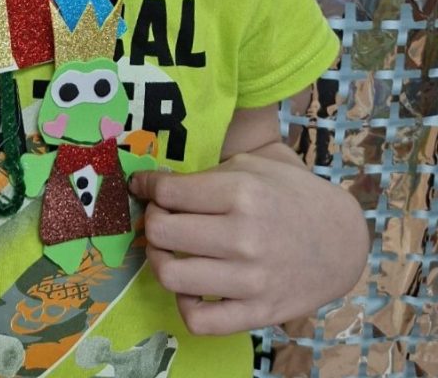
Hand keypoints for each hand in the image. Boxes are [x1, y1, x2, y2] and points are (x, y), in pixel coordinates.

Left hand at [131, 148, 368, 334]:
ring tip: (168, 249)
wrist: (342, 240)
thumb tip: (158, 182)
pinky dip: (184, 303)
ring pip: (170, 275)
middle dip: (151, 220)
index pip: (167, 191)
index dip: (146, 186)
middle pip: (161, 231)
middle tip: (160, 215)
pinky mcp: (258, 313)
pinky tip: (190, 285)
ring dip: (158, 259)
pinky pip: (199, 321)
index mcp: (242, 192)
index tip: (142, 186)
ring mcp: (251, 279)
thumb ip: (208, 171)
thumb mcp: (255, 164)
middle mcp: (244, 236)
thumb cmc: (292, 193)